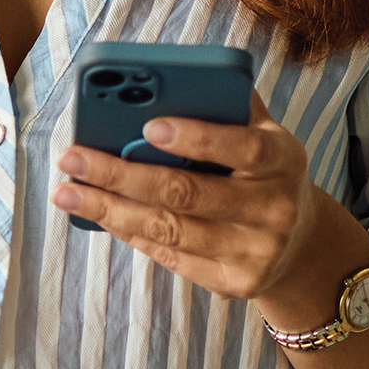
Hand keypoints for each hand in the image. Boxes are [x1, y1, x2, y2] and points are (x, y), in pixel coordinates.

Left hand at [51, 90, 329, 306]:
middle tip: (72, 158)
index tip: (148, 125)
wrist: (300, 241)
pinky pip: (169, 256)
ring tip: (68, 192)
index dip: (198, 137)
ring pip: (169, 230)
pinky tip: (100, 214)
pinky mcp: (234, 283)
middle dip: (121, 174)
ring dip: (109, 210)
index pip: (243, 146)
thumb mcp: (262, 133)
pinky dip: (129, 232)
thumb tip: (160, 85)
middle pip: (188, 194)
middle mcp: (275, 209)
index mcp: (284, 159)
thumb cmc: (263, 170)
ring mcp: (255, 252)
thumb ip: (224, 108)